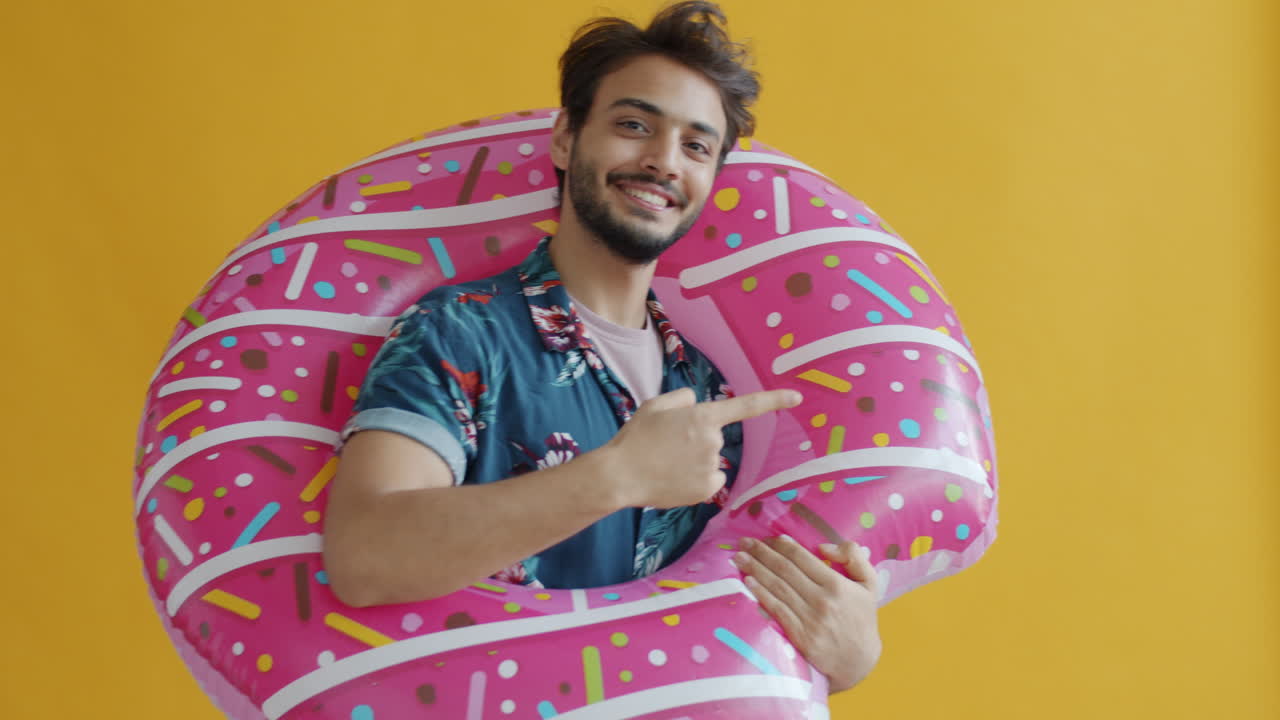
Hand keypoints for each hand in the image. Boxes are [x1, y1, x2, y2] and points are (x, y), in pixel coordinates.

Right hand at [600, 387, 800, 509]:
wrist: (620, 475)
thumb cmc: (635, 438)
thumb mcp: (655, 405)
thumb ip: (681, 399)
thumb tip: (694, 403)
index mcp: (703, 416)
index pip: (747, 406)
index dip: (774, 401)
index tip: (797, 398)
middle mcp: (714, 441)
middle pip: (714, 438)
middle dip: (697, 441)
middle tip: (666, 446)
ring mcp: (712, 467)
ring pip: (711, 461)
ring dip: (695, 462)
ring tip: (666, 464)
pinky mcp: (707, 490)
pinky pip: (710, 481)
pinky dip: (696, 481)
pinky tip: (674, 479)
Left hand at [733, 536, 881, 692]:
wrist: (859, 661)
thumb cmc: (862, 618)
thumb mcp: (869, 584)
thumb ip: (854, 557)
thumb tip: (824, 547)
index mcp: (836, 584)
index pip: (802, 558)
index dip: (781, 545)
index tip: (767, 538)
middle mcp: (822, 599)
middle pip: (785, 569)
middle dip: (761, 553)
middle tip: (743, 542)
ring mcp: (810, 619)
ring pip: (777, 587)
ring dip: (755, 570)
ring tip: (738, 558)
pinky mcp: (800, 636)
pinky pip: (776, 610)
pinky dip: (761, 594)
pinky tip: (748, 582)